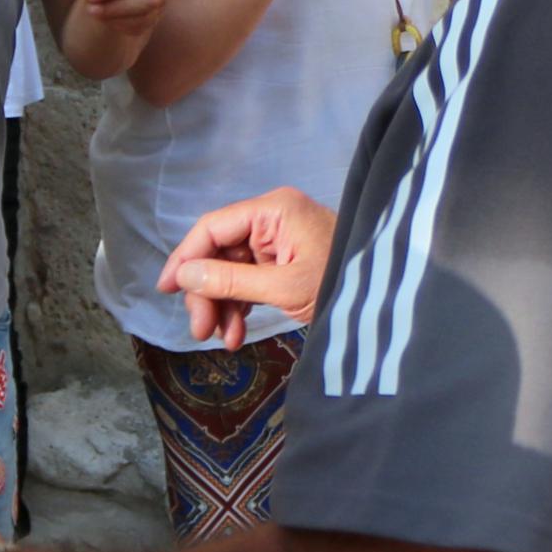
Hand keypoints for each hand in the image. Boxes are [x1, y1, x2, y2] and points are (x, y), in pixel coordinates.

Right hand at [160, 186, 338, 344]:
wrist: (385, 299)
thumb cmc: (340, 282)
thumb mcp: (283, 287)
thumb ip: (231, 282)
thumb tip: (183, 276)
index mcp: (272, 211)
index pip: (213, 227)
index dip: (185, 257)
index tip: (166, 289)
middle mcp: (272, 220)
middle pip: (220, 253)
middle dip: (207, 292)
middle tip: (200, 330)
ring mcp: (278, 242)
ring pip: (232, 271)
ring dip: (222, 305)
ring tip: (224, 340)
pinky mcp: (284, 263)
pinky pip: (250, 281)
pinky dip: (240, 306)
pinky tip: (236, 335)